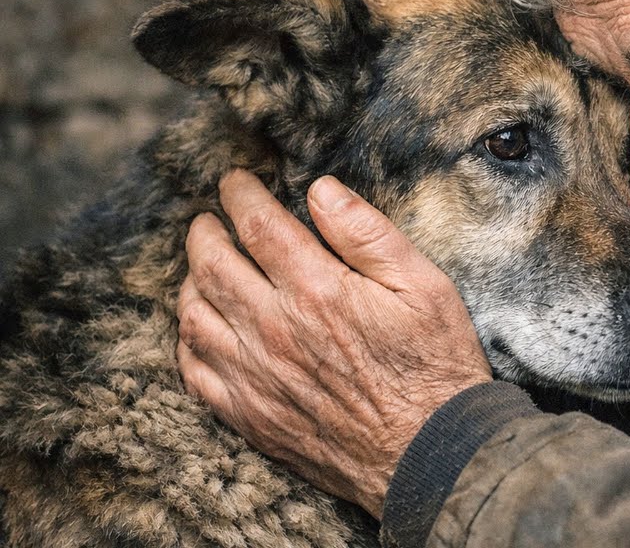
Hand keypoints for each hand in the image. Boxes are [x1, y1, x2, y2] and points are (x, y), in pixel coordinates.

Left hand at [176, 170, 491, 518]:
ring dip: (191, 281)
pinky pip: (195, 371)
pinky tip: (203, 327)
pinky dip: (188, 340)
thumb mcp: (424, 286)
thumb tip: (322, 190)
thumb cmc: (436, 367)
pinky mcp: (251, 416)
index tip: (234, 181)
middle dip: (205, 232)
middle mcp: (274, 330)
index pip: (257, 225)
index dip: (239, 194)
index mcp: (317, 290)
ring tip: (202, 266)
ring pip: (195, 315)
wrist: (431, 454)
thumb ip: (368, 234)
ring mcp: (255, 377)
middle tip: (208, 219)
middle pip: (212, 265)